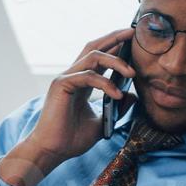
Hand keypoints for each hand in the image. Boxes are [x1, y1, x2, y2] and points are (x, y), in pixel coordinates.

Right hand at [0, 27, 135, 185]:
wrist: (52, 151)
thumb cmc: (72, 139)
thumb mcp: (102, 121)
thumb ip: (116, 107)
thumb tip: (132, 95)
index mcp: (81, 82)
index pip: (99, 56)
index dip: (115, 45)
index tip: (133, 40)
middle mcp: (73, 76)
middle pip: (94, 47)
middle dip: (115, 38)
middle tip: (133, 34)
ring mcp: (66, 78)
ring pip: (94, 57)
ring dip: (116, 61)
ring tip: (132, 73)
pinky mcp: (61, 85)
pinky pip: (88, 76)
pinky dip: (105, 83)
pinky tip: (117, 94)